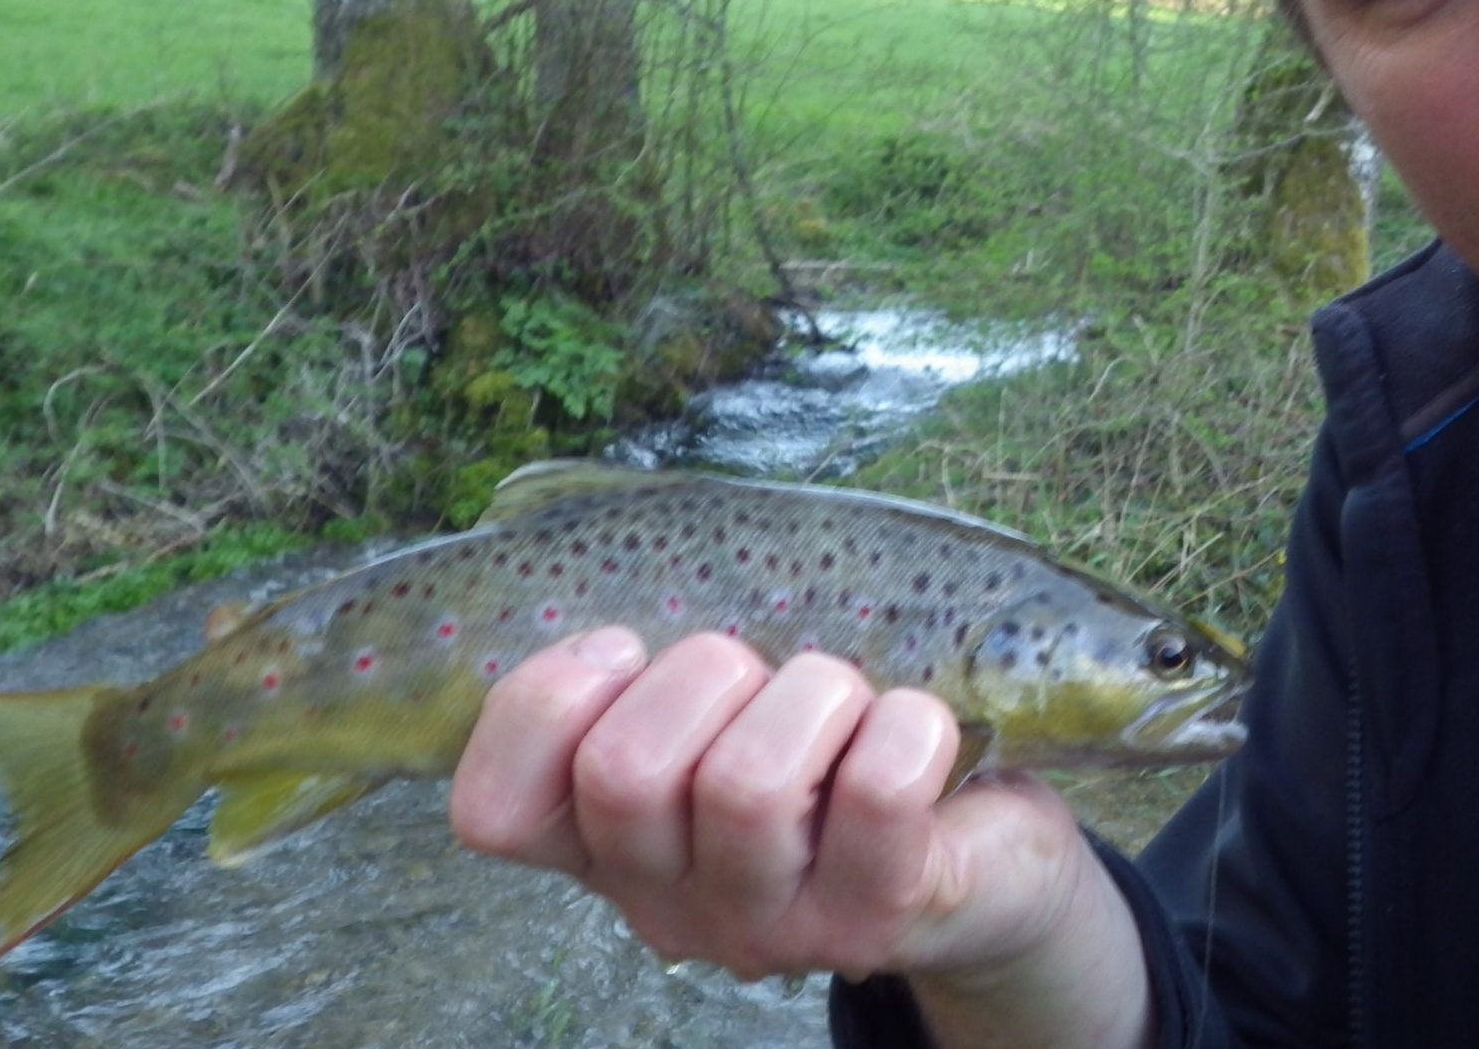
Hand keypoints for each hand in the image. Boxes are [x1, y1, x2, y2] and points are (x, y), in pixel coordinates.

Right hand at [446, 627, 1101, 985]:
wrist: (986, 852)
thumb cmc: (836, 750)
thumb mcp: (727, 707)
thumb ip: (661, 661)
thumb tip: (619, 551)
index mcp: (607, 845)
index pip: (492, 812)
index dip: (545, 703)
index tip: (624, 647)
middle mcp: (669, 903)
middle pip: (623, 776)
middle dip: (704, 672)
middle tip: (760, 672)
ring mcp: (772, 927)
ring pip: (748, 784)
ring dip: (812, 695)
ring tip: (847, 700)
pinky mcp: (879, 917)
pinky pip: (877, 789)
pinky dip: (907, 725)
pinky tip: (918, 728)